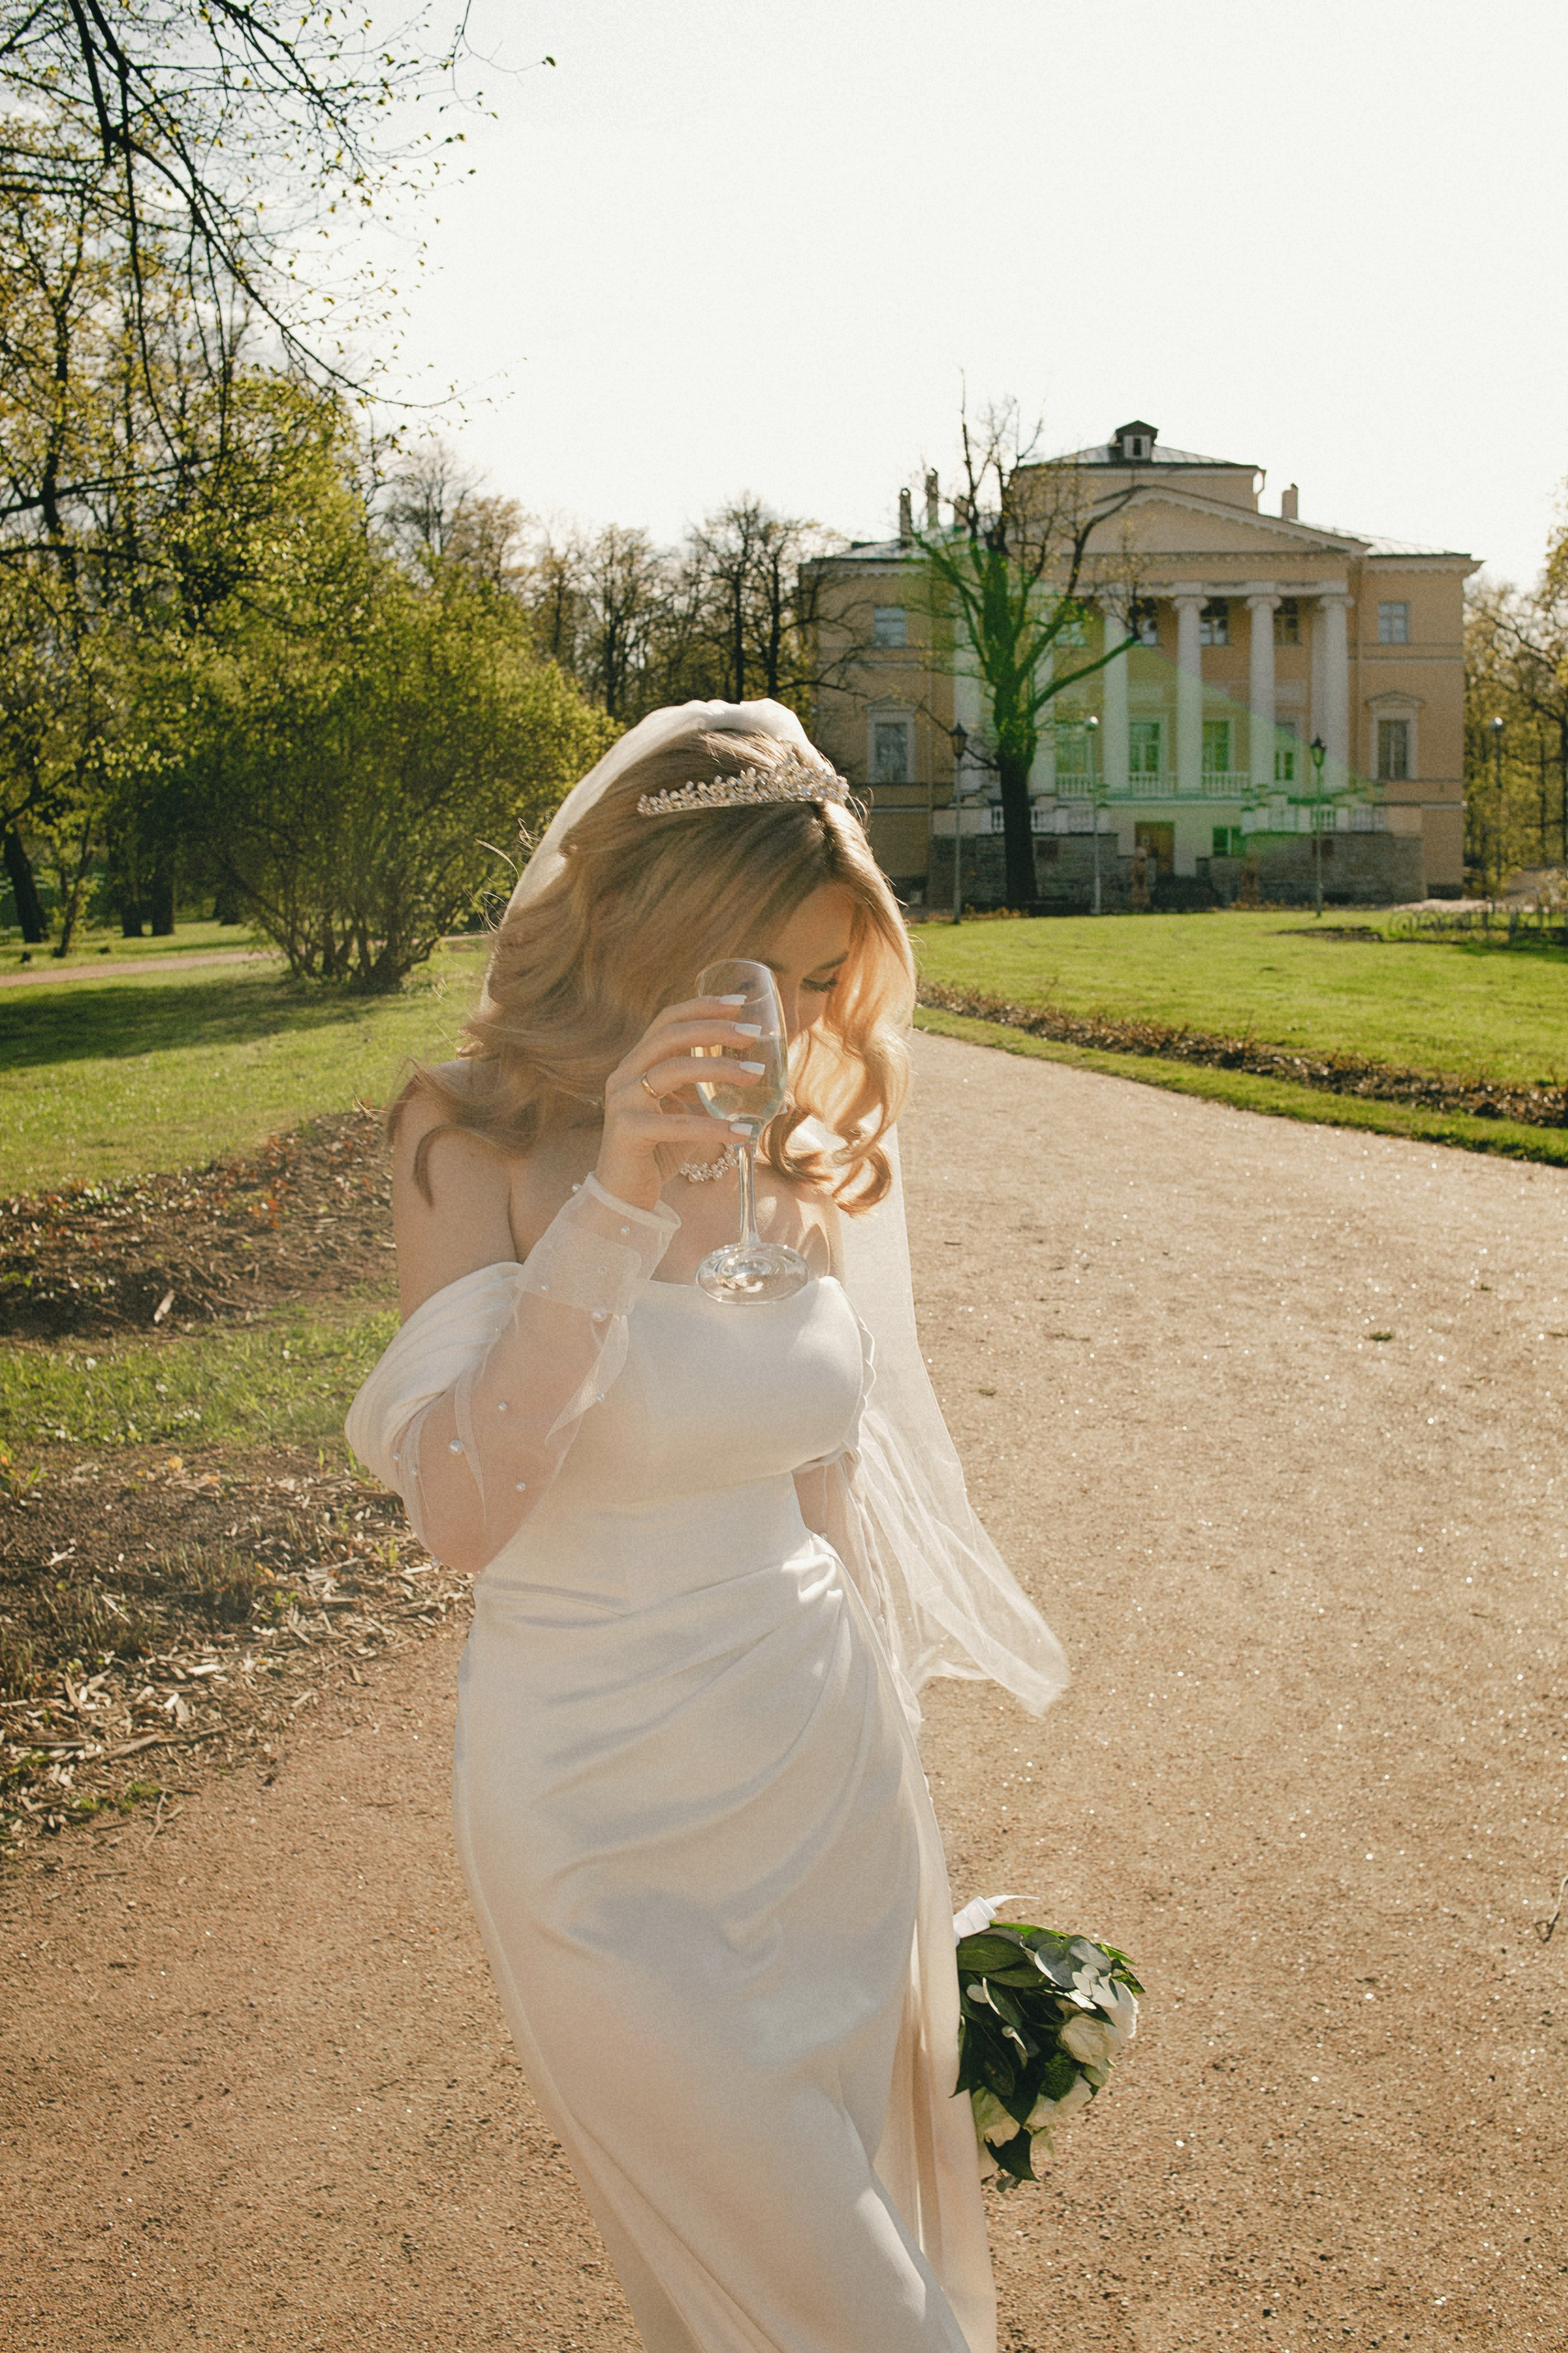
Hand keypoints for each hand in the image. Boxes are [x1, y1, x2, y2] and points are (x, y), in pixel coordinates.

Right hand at [596, 996, 764, 1209]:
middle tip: (752, 1034)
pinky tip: (743, 1132)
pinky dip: (712, 1126)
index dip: (701, 1007)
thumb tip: (767, 1086)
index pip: (667, 1021)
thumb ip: (711, 1095)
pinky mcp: (627, 1131)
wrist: (624, 1197)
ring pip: (673, 1071)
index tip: (738, 1002)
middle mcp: (625, 1076)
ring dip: (720, 1069)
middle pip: (669, 1036)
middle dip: (714, 1030)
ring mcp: (622, 1102)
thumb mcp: (687, 1114)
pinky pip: (676, 1123)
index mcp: (637, 1064)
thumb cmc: (658, 1152)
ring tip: (756, 1075)